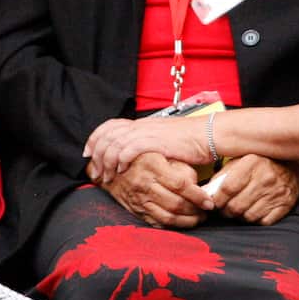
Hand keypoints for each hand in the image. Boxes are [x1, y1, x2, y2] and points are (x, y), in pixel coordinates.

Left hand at [85, 114, 213, 185]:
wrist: (210, 135)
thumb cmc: (192, 141)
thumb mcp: (166, 140)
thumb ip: (151, 144)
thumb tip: (138, 155)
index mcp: (143, 123)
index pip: (110, 125)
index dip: (95, 138)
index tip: (89, 153)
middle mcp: (142, 125)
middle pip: (107, 134)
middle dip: (96, 153)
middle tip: (95, 171)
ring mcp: (148, 132)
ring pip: (115, 143)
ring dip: (107, 161)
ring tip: (107, 176)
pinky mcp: (155, 141)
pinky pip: (129, 149)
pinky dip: (121, 160)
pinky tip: (121, 171)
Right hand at [96, 152, 209, 228]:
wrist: (110, 166)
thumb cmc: (143, 156)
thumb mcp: (161, 152)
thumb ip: (180, 166)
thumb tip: (196, 184)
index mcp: (152, 165)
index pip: (180, 184)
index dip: (198, 195)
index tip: (209, 200)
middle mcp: (144, 184)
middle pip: (175, 203)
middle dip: (196, 210)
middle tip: (207, 210)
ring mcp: (138, 199)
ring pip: (167, 217)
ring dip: (187, 221)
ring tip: (199, 218)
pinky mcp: (136, 210)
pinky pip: (157, 223)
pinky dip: (173, 226)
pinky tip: (183, 221)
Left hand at [209, 156, 298, 225]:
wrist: (294, 170)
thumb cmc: (260, 165)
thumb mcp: (241, 161)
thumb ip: (223, 175)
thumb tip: (206, 193)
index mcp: (252, 163)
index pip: (228, 188)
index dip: (217, 199)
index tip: (213, 203)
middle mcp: (265, 178)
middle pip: (236, 206)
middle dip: (226, 211)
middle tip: (224, 209)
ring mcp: (276, 194)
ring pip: (248, 216)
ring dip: (239, 216)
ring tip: (238, 210)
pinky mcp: (284, 206)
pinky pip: (262, 222)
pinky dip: (255, 220)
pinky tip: (252, 211)